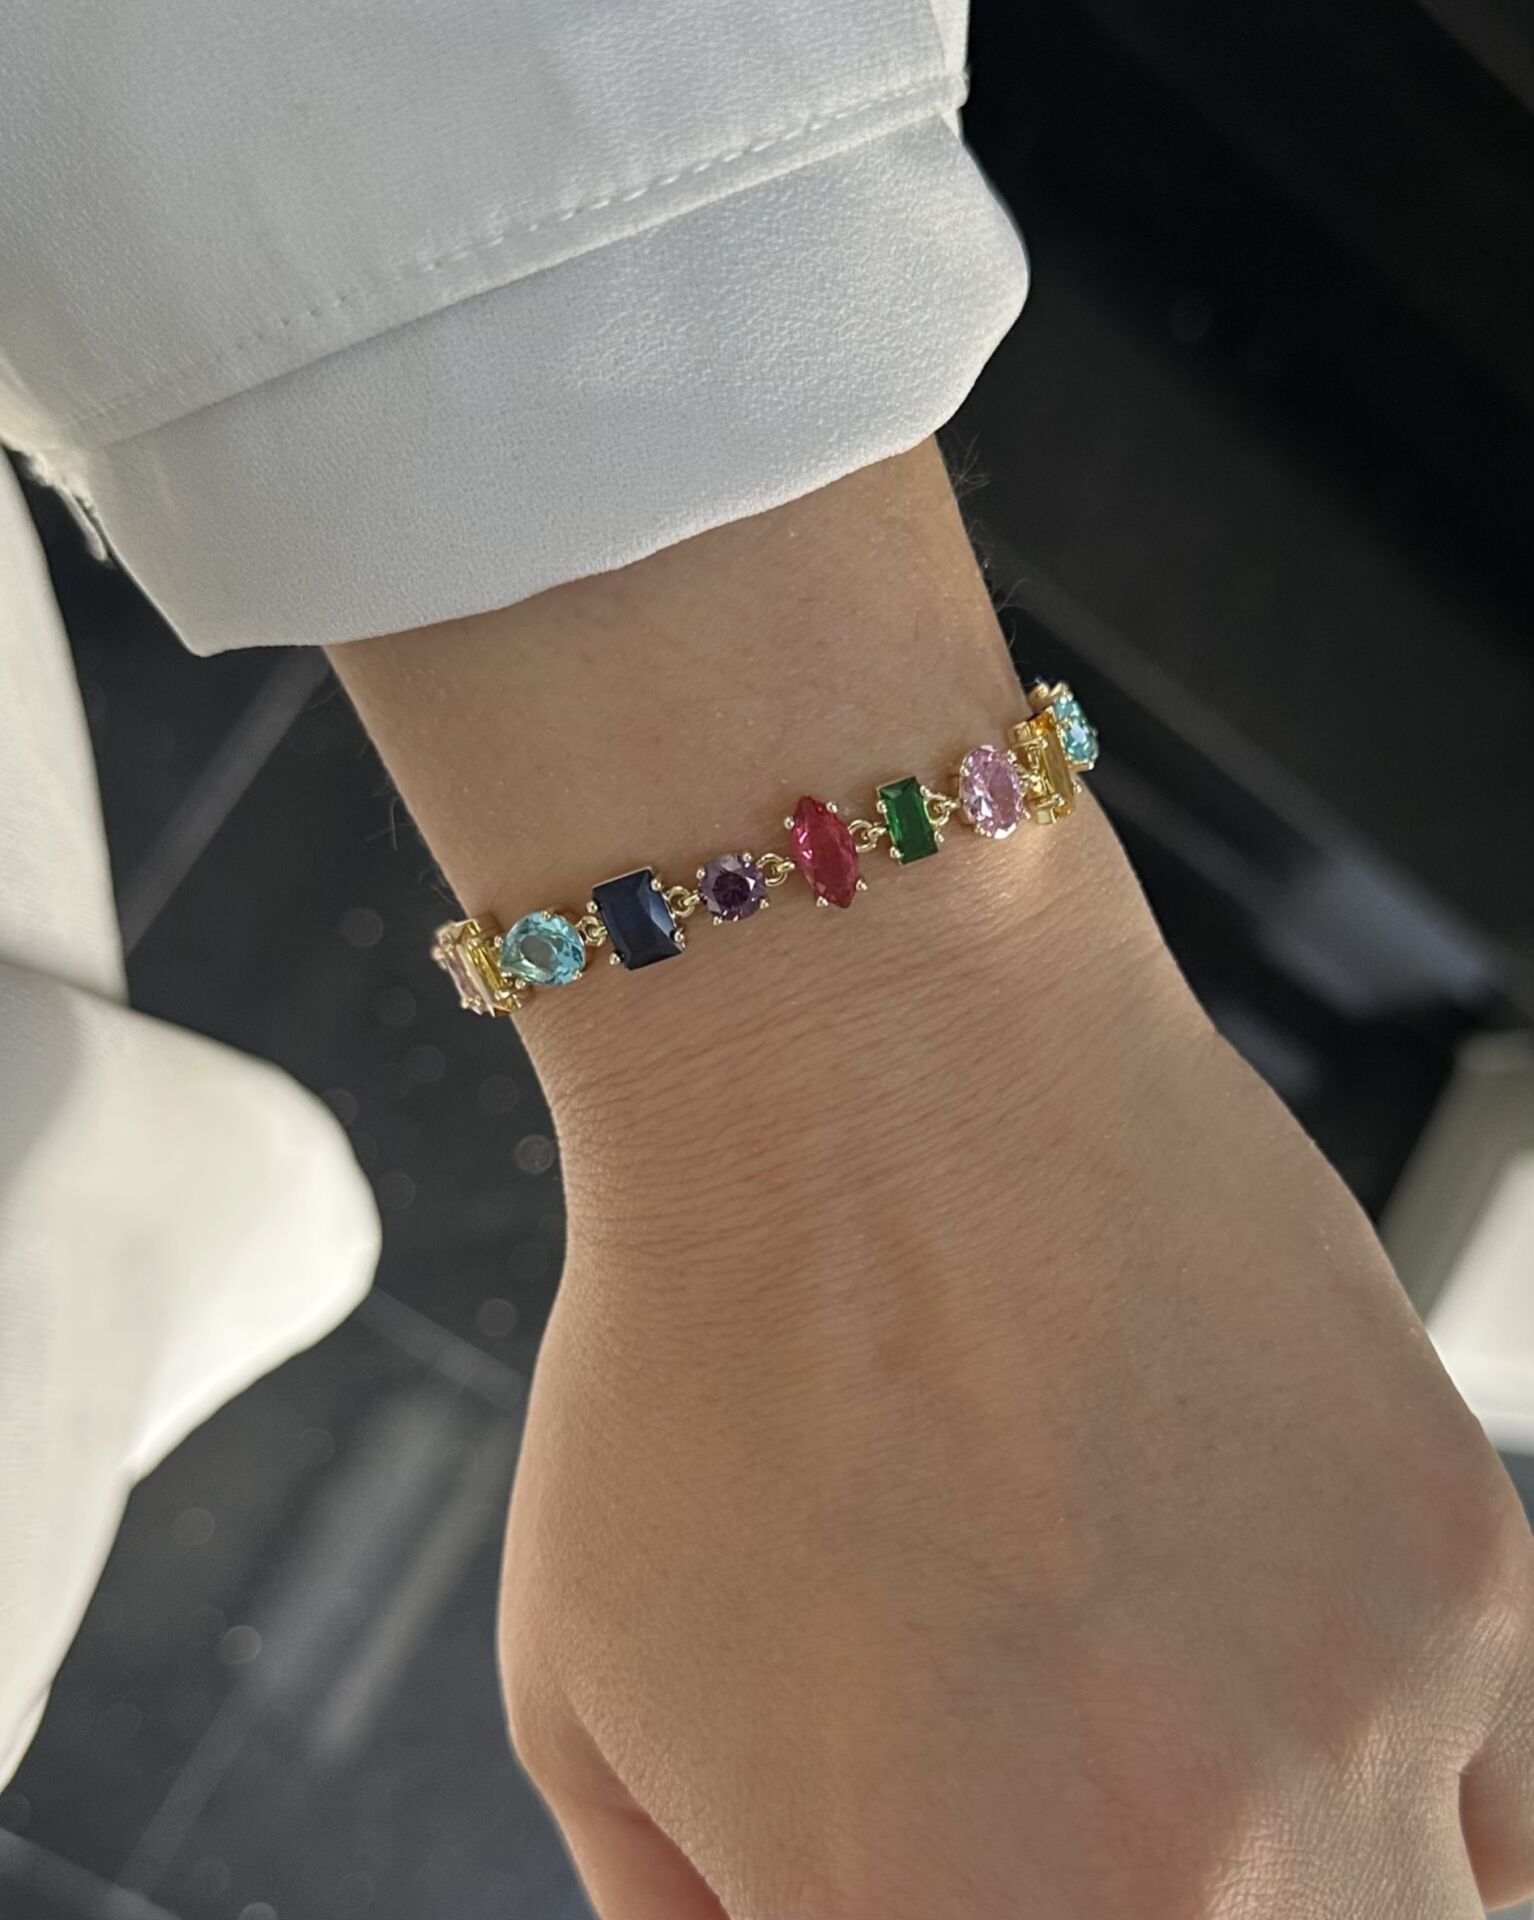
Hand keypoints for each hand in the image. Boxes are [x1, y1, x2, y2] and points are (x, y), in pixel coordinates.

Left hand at [498, 801, 1533, 1919]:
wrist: (873, 1057)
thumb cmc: (704, 1334)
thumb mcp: (587, 1695)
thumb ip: (699, 1912)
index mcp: (922, 1918)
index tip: (957, 1865)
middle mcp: (1179, 1881)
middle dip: (1121, 1917)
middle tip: (1059, 1823)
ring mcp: (1358, 1733)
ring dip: (1288, 1893)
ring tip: (1163, 1764)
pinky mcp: (1463, 1578)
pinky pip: (1499, 1813)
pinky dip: (1410, 1807)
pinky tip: (1282, 1695)